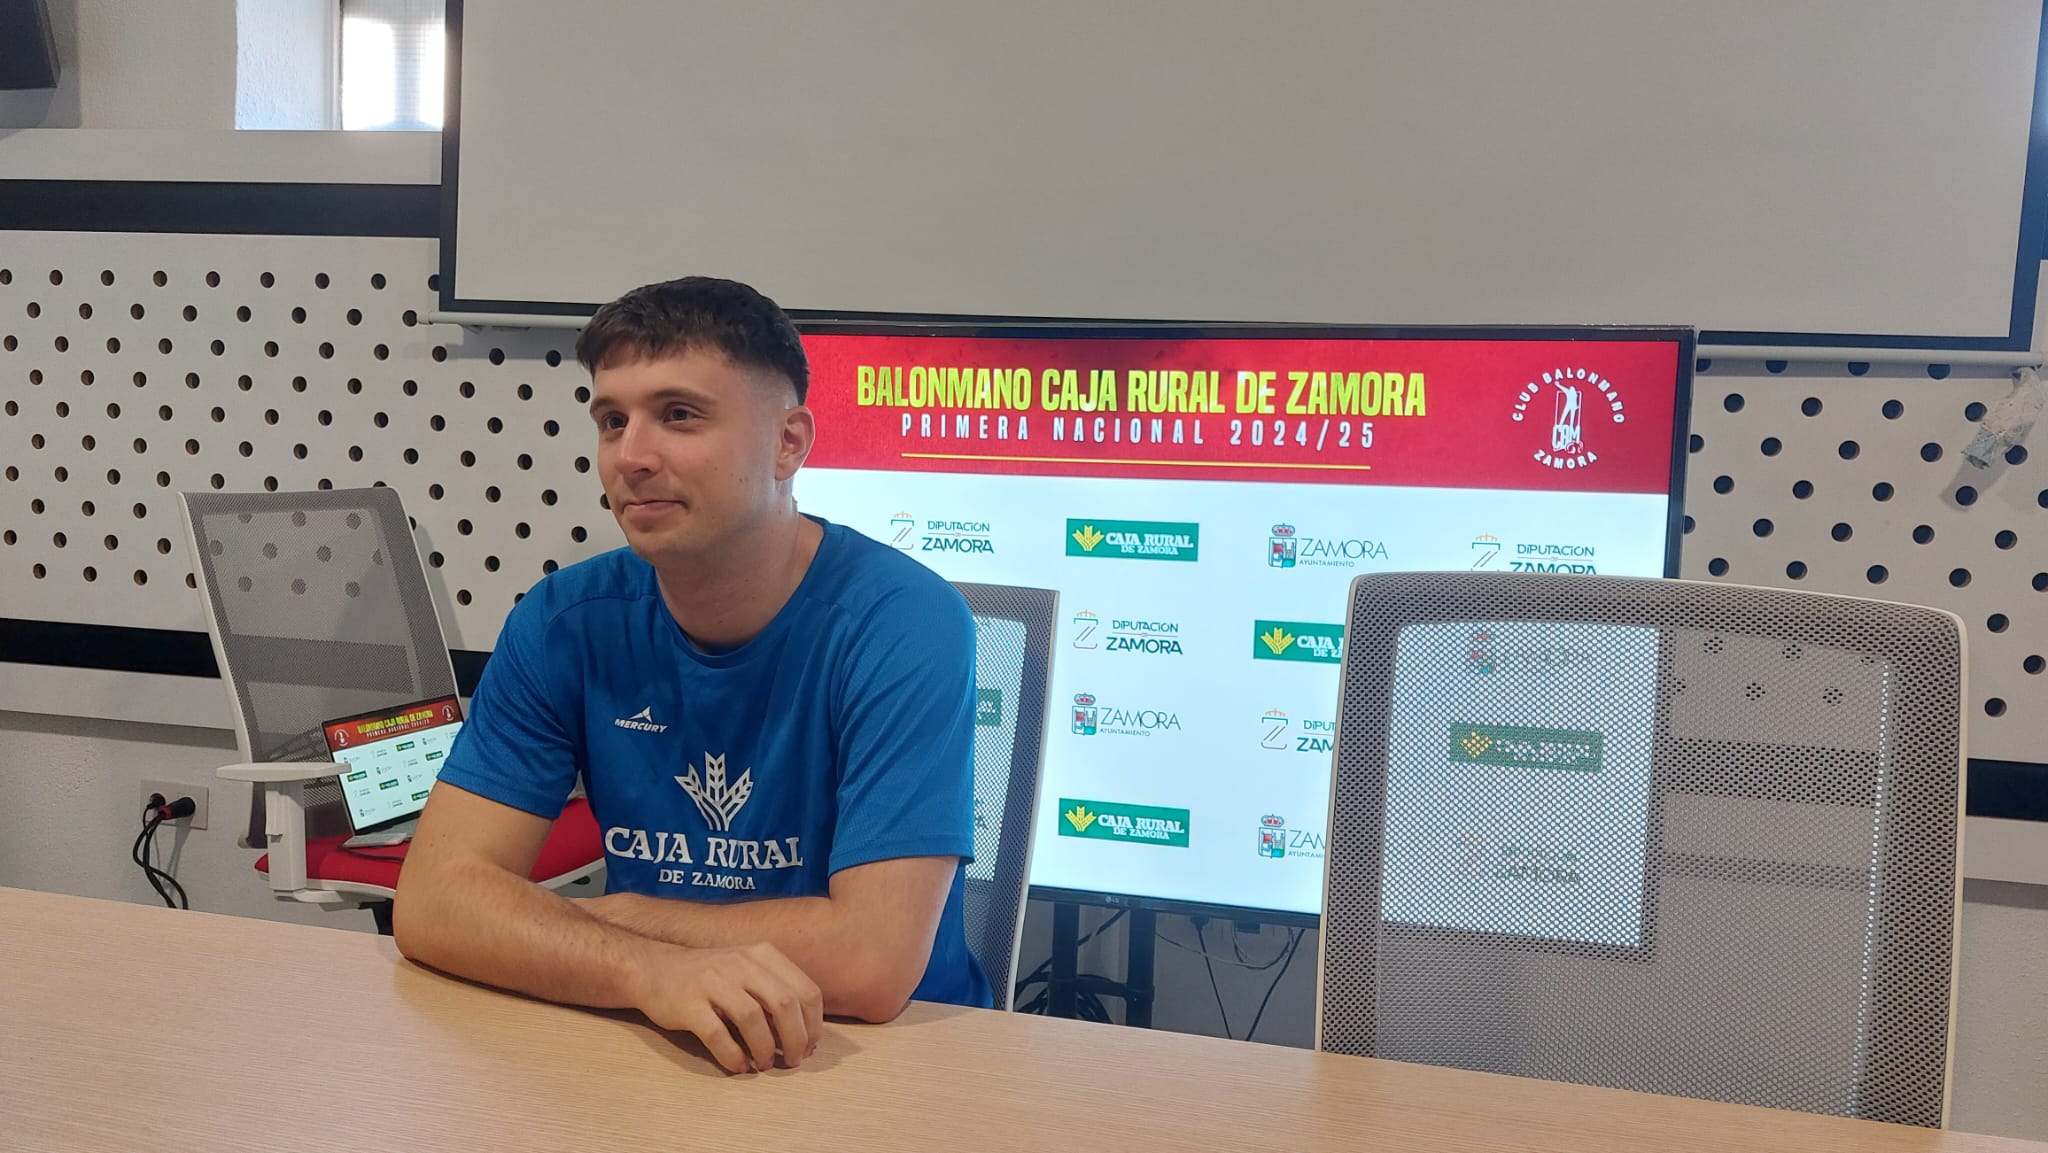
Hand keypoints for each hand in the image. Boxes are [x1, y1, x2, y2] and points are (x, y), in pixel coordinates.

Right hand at [633, 942, 824, 1073]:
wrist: (653, 969)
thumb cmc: (710, 977)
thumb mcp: (748, 970)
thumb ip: (776, 991)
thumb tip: (806, 1033)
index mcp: (763, 955)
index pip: (806, 991)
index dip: (814, 1025)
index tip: (811, 1046)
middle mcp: (741, 963)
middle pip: (785, 1004)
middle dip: (796, 1039)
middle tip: (793, 1061)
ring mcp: (712, 981)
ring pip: (753, 1018)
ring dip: (765, 1049)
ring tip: (765, 1064)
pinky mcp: (688, 1003)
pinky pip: (717, 1034)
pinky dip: (732, 1055)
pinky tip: (738, 1065)